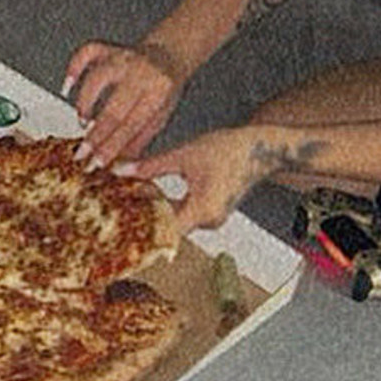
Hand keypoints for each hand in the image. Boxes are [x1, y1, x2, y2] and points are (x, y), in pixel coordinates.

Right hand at [64, 40, 184, 167]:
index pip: (130, 125)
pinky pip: (86, 53)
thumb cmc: (164, 89)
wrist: (171, 54)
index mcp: (159, 91)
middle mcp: (141, 72)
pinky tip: (67, 87)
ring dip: (84, 104)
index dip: (110, 147)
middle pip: (112, 108)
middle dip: (94, 136)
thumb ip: (138, 141)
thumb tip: (116, 167)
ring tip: (82, 121)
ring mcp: (123, 57)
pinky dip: (73, 68)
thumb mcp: (160, 116)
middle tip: (80, 155)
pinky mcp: (109, 48)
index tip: (95, 164)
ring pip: (96, 79)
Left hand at [116, 127, 271, 232]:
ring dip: (157, 211)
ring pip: (177, 221)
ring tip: (134, 200)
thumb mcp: (184, 155)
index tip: (121, 227)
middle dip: (144, 218)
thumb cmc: (230, 150)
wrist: (260, 148)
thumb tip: (124, 171)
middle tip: (120, 210)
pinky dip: (171, 207)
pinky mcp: (214, 210)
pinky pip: (187, 215)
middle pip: (168, 227)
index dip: (140, 230)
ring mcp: (212, 217)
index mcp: (201, 210)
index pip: (164, 232)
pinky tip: (156, 195)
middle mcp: (208, 220)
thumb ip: (151, 166)